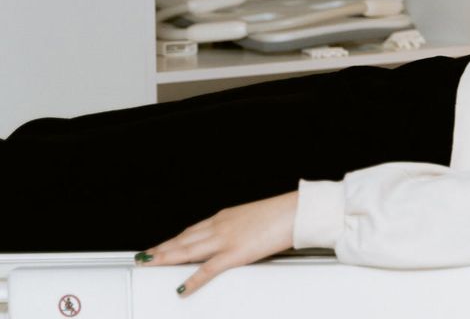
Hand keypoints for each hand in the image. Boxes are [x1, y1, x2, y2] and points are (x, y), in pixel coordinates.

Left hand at [137, 191, 297, 295]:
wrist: (296, 211)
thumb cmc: (283, 213)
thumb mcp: (256, 218)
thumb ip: (243, 229)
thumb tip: (242, 238)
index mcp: (225, 217)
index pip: (191, 230)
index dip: (173, 239)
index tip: (162, 244)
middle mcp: (220, 227)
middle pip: (183, 240)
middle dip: (161, 249)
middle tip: (144, 256)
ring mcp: (225, 240)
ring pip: (187, 250)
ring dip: (165, 258)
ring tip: (149, 264)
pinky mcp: (235, 254)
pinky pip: (208, 270)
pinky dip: (192, 280)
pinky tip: (181, 288)